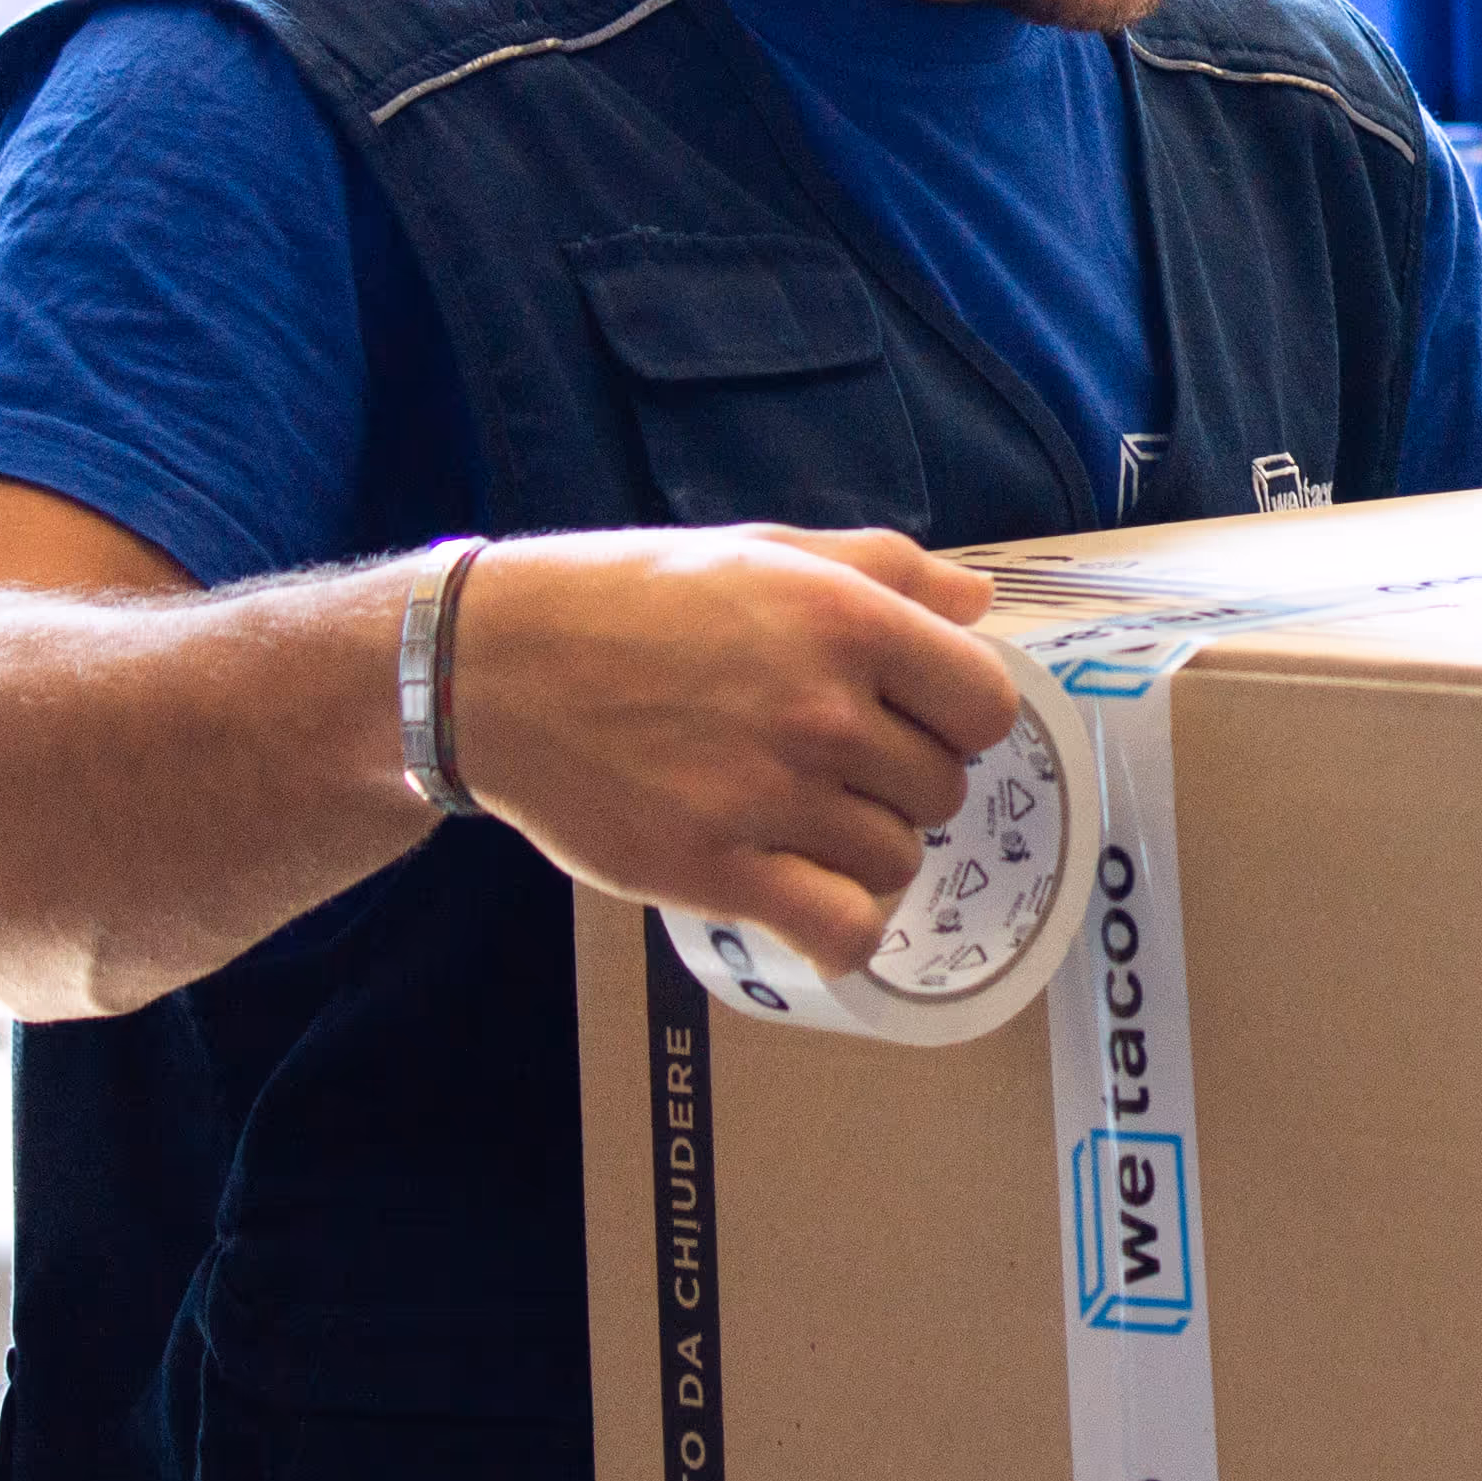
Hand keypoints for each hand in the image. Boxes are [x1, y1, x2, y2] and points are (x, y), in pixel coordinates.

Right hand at [445, 524, 1023, 979]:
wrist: (494, 667)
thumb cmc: (635, 600)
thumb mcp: (765, 550)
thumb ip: (885, 571)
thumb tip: (980, 601)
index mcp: (845, 620)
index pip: (987, 705)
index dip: (958, 719)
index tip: (911, 718)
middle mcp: (819, 710)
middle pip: (941, 789)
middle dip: (900, 784)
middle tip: (830, 768)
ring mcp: (766, 797)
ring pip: (896, 861)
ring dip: (861, 851)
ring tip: (797, 820)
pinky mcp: (711, 872)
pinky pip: (841, 930)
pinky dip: (839, 929)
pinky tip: (805, 897)